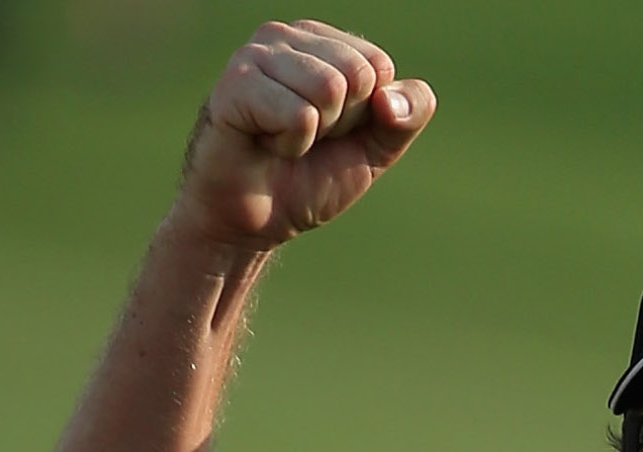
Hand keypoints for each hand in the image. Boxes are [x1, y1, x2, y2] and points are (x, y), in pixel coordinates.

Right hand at [172, 20, 434, 251]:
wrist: (248, 225)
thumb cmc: (304, 181)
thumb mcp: (374, 149)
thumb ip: (408, 116)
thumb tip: (391, 99)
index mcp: (320, 40)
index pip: (378, 66)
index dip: (362, 115)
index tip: (326, 133)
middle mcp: (286, 35)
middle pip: (357, 73)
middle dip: (338, 123)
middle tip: (300, 140)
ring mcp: (256, 55)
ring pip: (330, 88)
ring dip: (312, 135)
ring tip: (279, 141)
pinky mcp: (235, 84)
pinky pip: (299, 115)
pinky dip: (289, 144)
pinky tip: (261, 144)